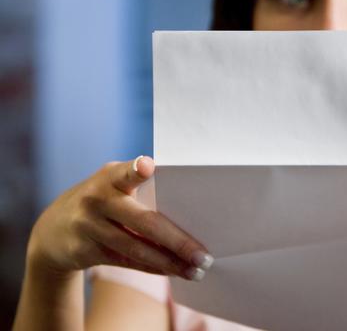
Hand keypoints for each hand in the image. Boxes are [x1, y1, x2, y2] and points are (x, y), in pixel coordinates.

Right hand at [27, 156, 213, 279]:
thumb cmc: (101, 199)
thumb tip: (187, 206)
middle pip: (144, 222)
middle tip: (203, 256)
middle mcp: (97, 200)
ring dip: (169, 262)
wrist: (52, 229)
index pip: (125, 172)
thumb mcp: (112, 183)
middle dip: (178, 241)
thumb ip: (138, 187)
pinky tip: (174, 271)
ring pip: (137, 248)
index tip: (148, 166)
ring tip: (195, 270)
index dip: (137, 169)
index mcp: (110, 177)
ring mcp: (89, 227)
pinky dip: (153, 267)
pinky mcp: (85, 251)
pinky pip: (127, 262)